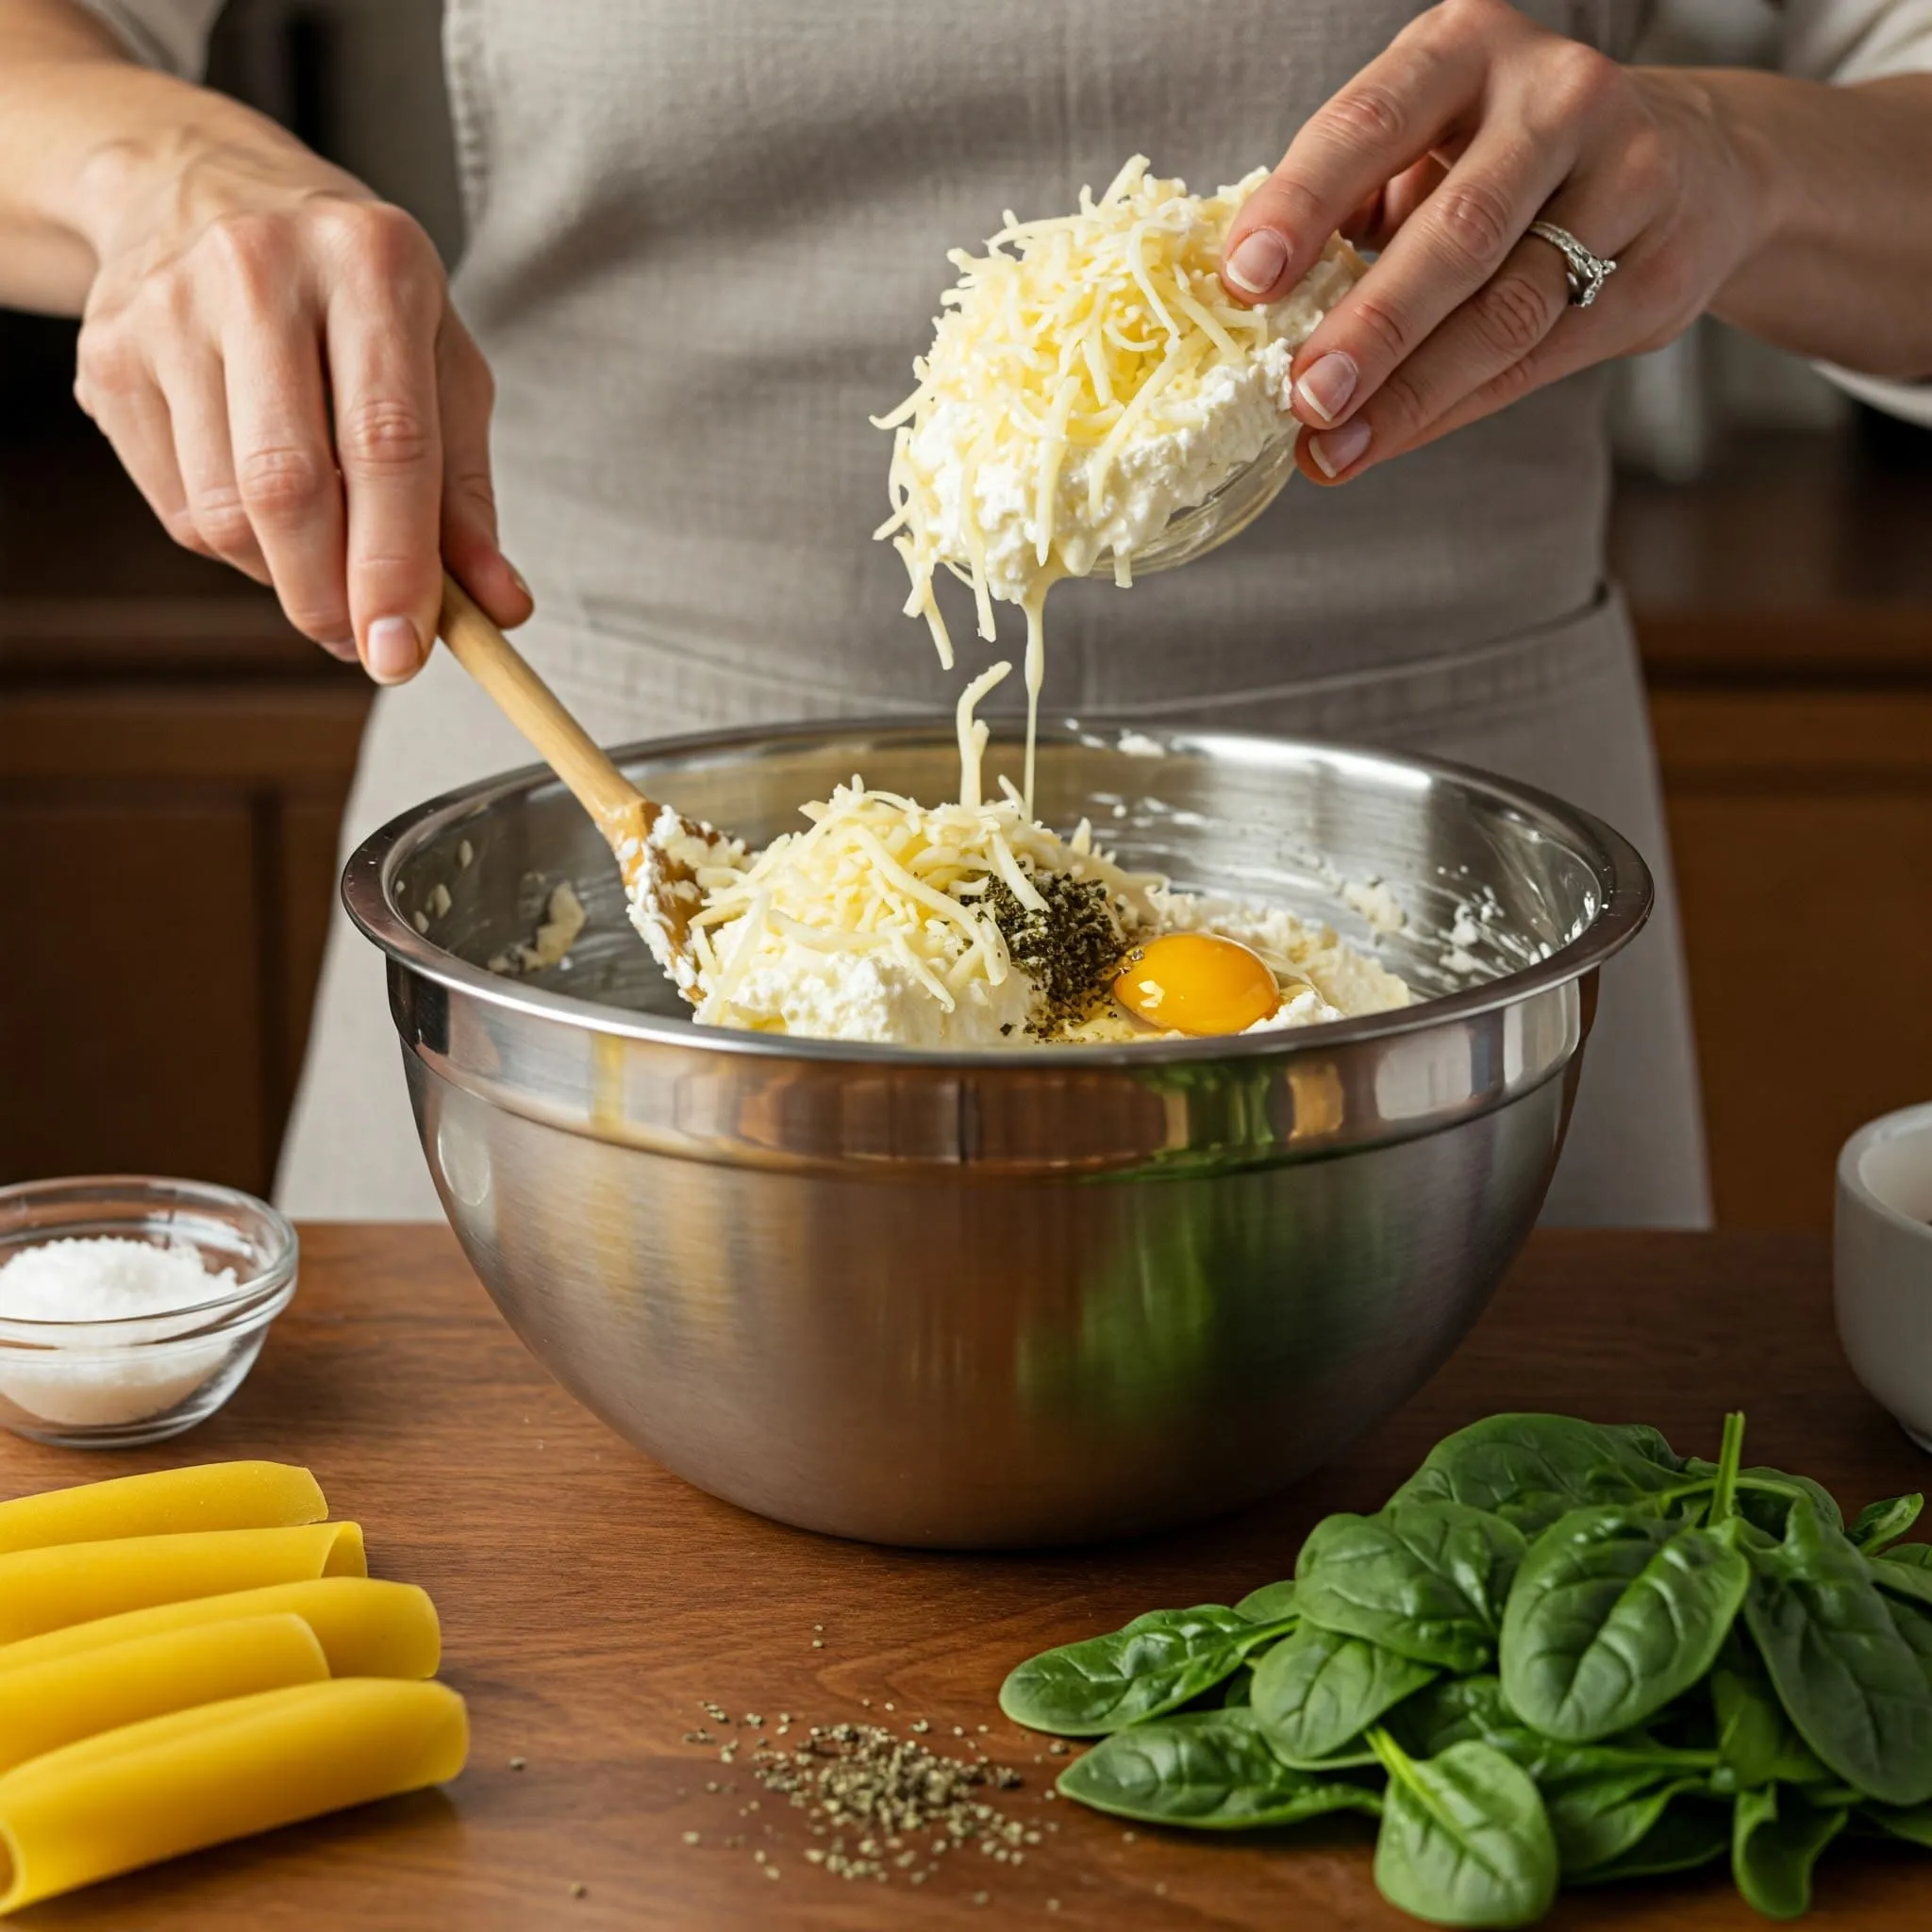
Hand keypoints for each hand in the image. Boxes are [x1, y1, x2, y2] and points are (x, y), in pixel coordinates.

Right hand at [73, 139, 529, 678]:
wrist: (203, 188)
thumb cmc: (355, 295)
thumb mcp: (440, 367)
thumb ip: (469, 496)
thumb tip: (498, 609)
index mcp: (371, 264)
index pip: (386, 444)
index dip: (396, 565)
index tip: (404, 653)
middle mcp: (259, 271)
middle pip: (289, 486)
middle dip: (331, 596)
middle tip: (365, 648)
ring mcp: (169, 309)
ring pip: (225, 512)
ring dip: (285, 578)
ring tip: (324, 563)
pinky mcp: (108, 355)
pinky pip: (179, 508)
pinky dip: (235, 548)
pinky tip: (265, 517)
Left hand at [1219, 0, 1768, 484]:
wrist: (1693, 165)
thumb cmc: (1508, 159)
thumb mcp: (1426, 144)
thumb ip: (1350, 202)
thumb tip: (1247, 305)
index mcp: (1468, 51)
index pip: (1372, 122)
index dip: (1304, 203)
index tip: (1245, 278)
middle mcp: (1557, 98)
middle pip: (1457, 231)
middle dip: (1373, 327)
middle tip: (1305, 398)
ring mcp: (1626, 179)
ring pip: (1508, 310)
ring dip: (1411, 393)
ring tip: (1334, 447)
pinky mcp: (1659, 268)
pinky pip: (1542, 358)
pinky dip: (1454, 407)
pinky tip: (1393, 438)